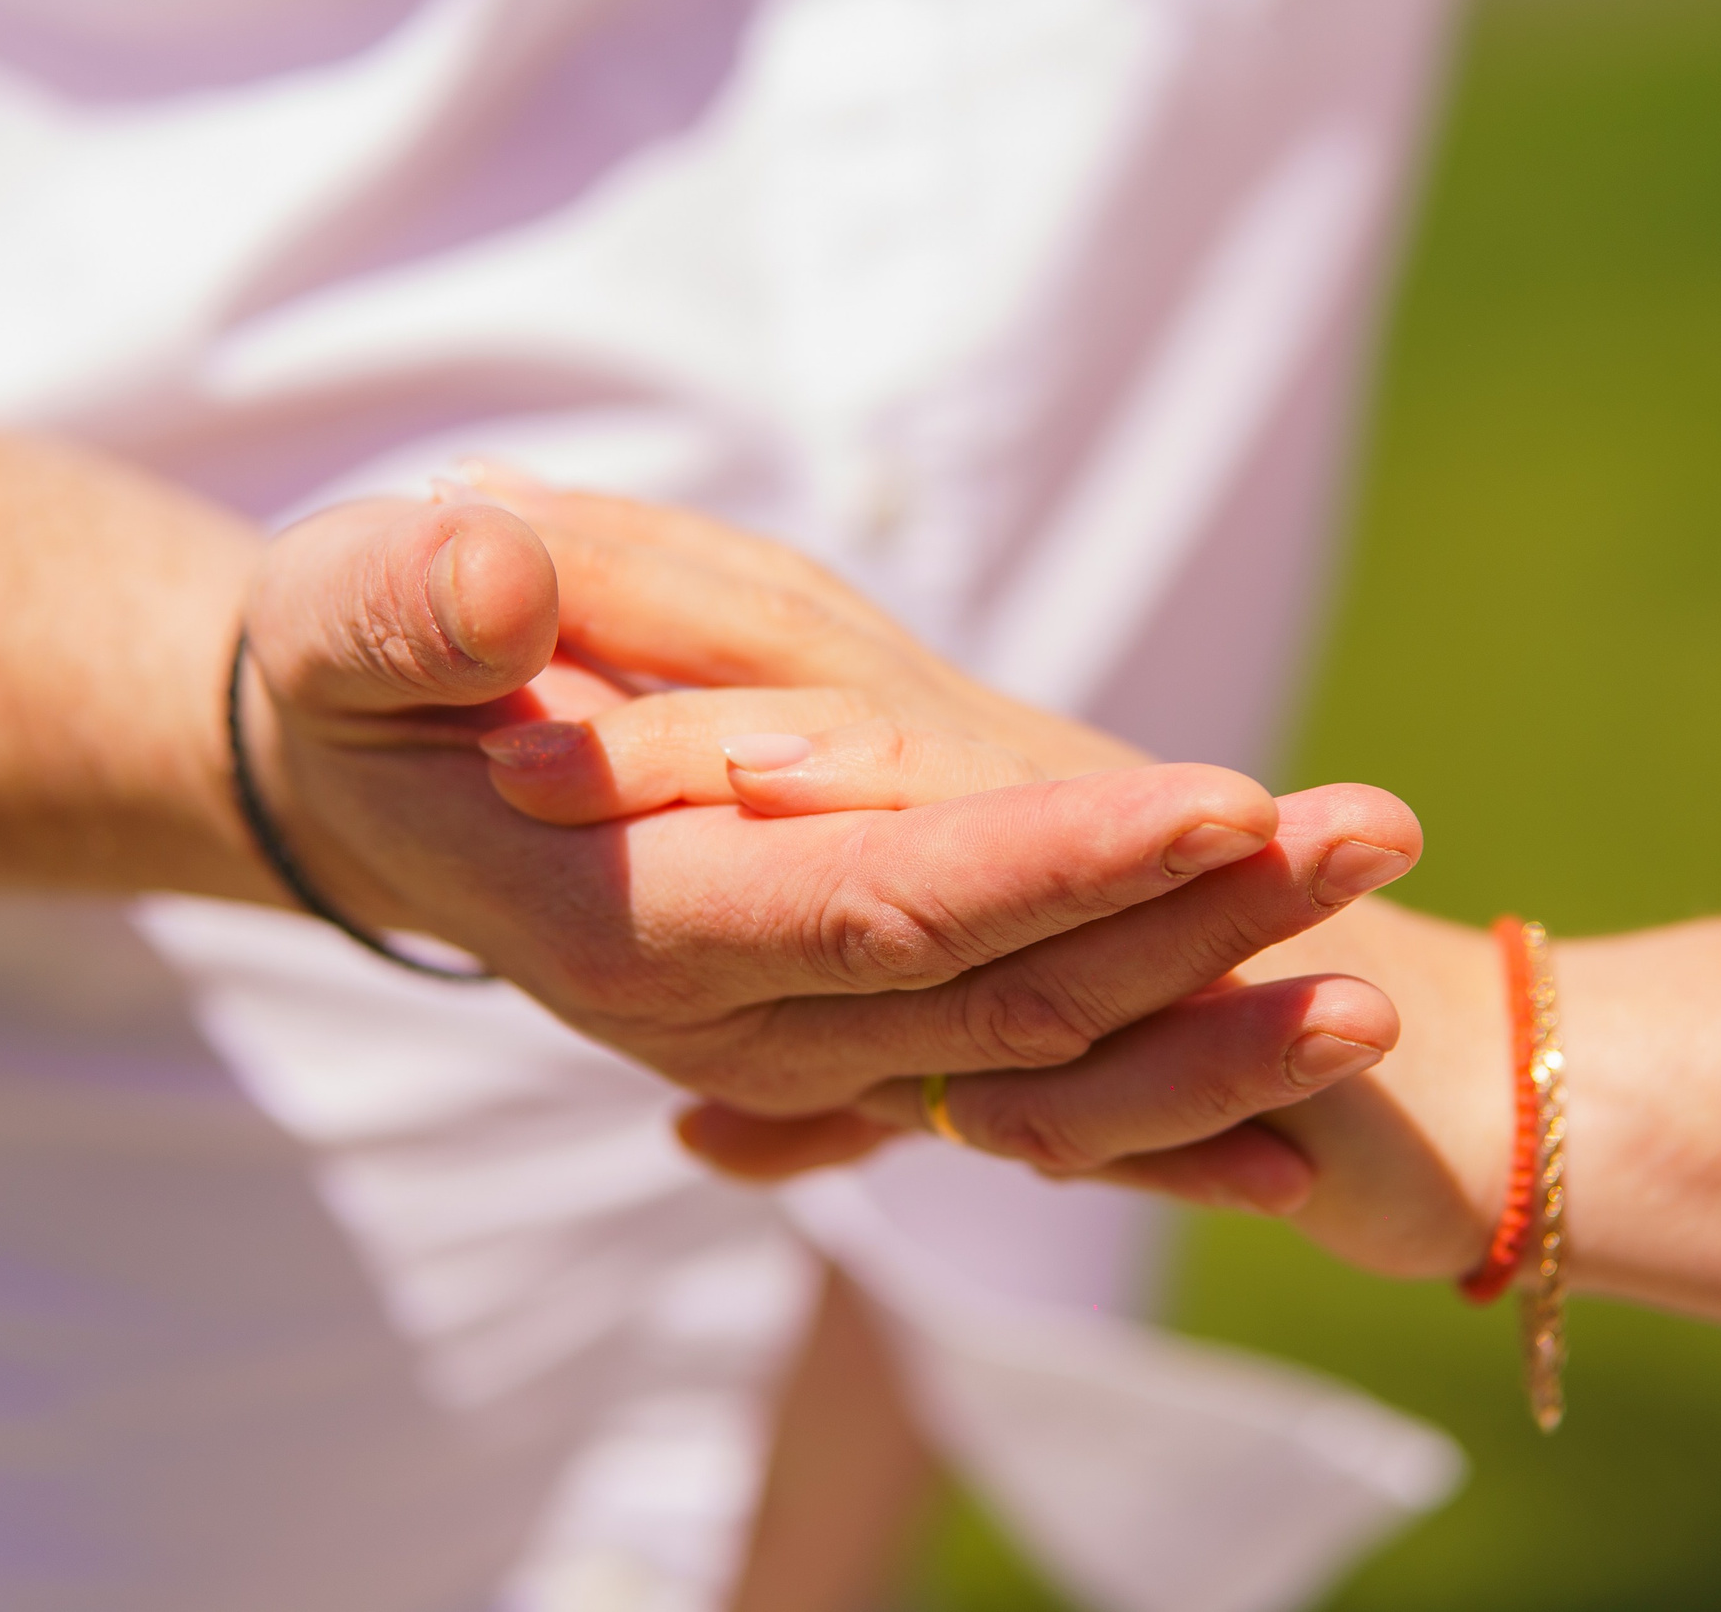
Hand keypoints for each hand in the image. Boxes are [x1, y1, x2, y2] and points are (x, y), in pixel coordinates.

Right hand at [237, 490, 1421, 1175]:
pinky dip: (1139, 1117)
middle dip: (1187, 926)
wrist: (361, 788)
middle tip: (1370, 836)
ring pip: (1019, 1064)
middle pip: (988, 993)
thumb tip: (502, 586)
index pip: (871, 899)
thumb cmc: (358, 676)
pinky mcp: (822, 1039)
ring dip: (1200, 1033)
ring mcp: (779, 1047)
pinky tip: (1279, 1133)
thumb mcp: (347, 612)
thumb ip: (422, 608)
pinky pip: (1001, 1096)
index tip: (1216, 798)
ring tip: (1374, 988)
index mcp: (629, 915)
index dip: (1047, 859)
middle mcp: (720, 1014)